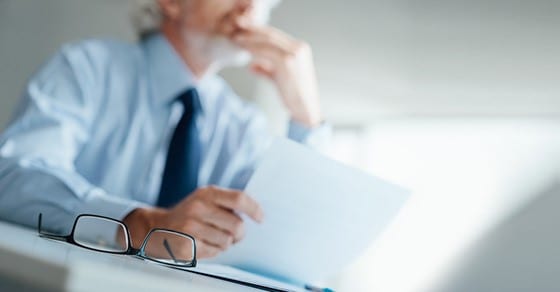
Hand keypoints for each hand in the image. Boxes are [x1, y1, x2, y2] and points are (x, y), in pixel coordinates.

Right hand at [123, 186, 263, 258]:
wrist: (156, 227)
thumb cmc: (188, 214)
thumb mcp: (205, 199)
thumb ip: (227, 202)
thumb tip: (254, 212)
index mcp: (206, 193)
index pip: (239, 198)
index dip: (254, 209)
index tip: (260, 218)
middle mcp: (198, 208)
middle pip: (237, 225)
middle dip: (239, 233)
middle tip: (234, 234)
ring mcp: (191, 227)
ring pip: (228, 241)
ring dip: (226, 242)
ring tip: (213, 237)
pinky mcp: (187, 246)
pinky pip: (216, 252)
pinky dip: (215, 250)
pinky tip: (203, 244)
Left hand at [230, 21, 322, 127]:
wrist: (305, 109)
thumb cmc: (294, 96)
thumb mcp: (279, 78)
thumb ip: (267, 69)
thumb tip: (252, 66)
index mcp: (300, 48)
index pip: (275, 34)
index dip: (257, 30)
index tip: (243, 30)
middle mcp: (299, 48)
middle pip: (271, 34)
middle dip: (252, 30)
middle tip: (236, 28)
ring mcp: (294, 54)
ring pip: (267, 40)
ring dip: (250, 38)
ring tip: (236, 39)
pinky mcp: (288, 62)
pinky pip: (267, 51)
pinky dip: (254, 49)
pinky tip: (244, 49)